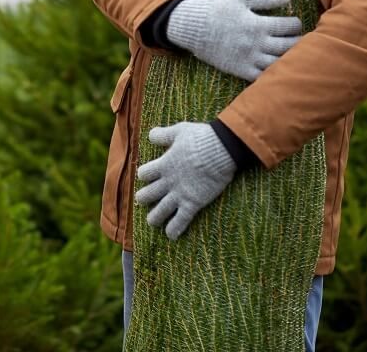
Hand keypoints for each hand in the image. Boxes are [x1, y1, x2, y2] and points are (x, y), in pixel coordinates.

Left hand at [135, 122, 235, 239]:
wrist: (222, 149)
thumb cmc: (201, 138)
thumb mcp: (179, 131)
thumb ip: (164, 135)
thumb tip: (151, 135)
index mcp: (163, 164)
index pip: (143, 174)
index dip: (144, 175)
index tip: (148, 176)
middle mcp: (168, 182)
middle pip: (146, 196)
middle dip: (144, 199)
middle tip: (146, 200)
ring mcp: (179, 194)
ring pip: (158, 213)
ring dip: (154, 218)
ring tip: (153, 221)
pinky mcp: (193, 203)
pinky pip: (180, 221)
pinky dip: (174, 230)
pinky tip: (171, 235)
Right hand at [166, 0, 301, 80]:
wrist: (192, 27)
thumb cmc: (217, 9)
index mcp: (258, 25)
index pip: (290, 26)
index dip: (296, 23)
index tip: (294, 22)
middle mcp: (256, 44)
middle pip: (290, 46)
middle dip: (298, 40)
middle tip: (297, 38)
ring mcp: (249, 59)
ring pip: (280, 63)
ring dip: (290, 57)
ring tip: (291, 52)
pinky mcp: (240, 70)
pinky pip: (263, 77)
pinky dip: (274, 74)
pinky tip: (277, 67)